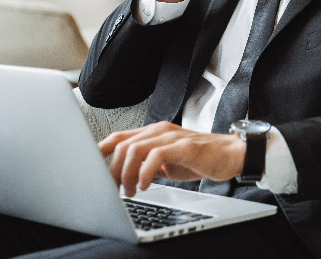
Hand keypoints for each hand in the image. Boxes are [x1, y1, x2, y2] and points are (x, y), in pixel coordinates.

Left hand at [99, 121, 245, 197]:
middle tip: (113, 191)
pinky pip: (155, 155)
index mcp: (154, 132)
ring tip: (130, 191)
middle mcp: (160, 130)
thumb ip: (146, 164)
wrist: (232, 154)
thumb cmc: (200, 159)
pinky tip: (144, 185)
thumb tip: (121, 178)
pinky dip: (144, 173)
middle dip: (111, 171)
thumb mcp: (167, 163)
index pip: (119, 137)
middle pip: (122, 145)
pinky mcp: (184, 146)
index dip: (100, 151)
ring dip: (126, 174)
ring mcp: (172, 136)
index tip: (89, 170)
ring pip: (135, 149)